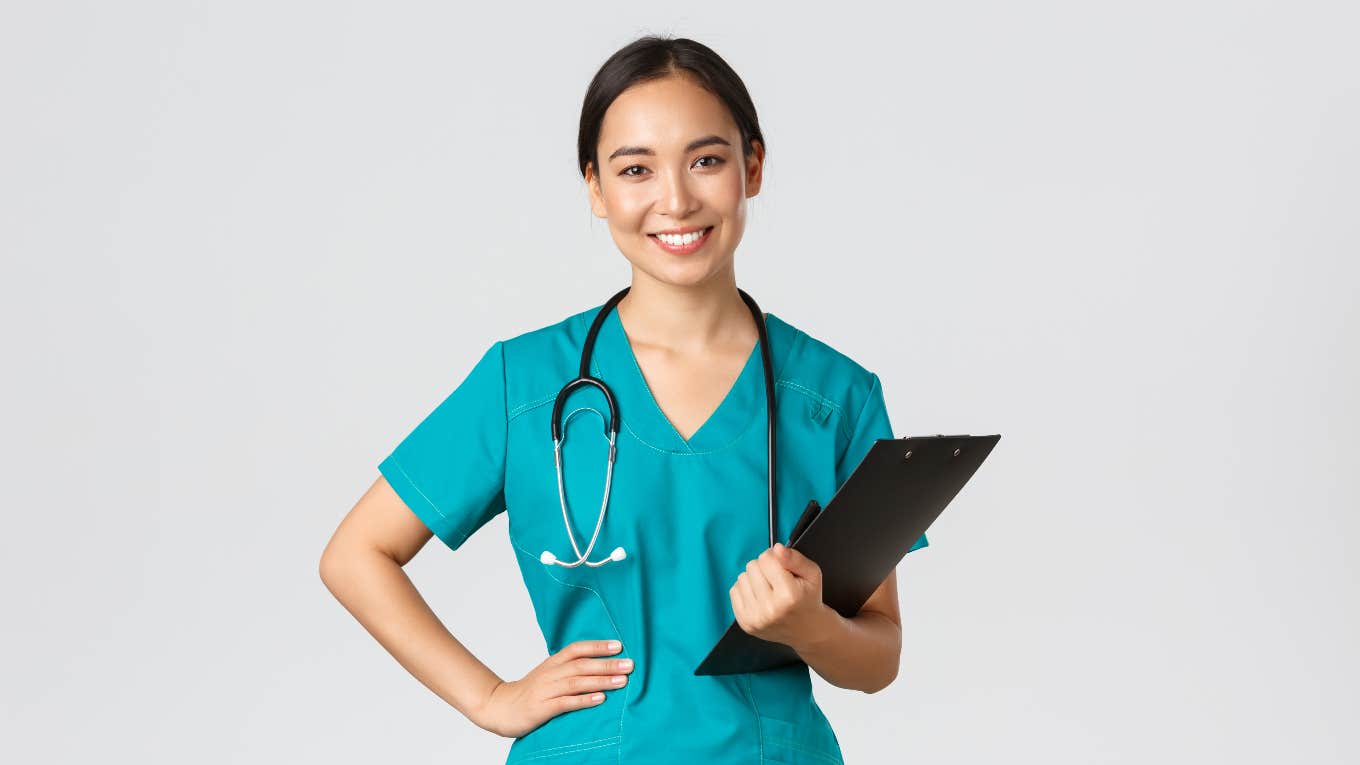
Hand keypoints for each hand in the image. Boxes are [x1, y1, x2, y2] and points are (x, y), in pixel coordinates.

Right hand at [470, 639, 633, 738]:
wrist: (499, 707)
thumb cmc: (529, 692)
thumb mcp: (548, 674)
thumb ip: (569, 669)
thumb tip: (599, 664)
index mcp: (552, 663)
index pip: (577, 649)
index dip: (597, 646)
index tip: (619, 645)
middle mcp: (550, 673)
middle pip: (581, 665)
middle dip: (607, 664)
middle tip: (630, 664)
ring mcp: (546, 690)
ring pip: (577, 682)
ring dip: (601, 681)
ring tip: (622, 681)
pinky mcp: (542, 708)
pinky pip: (566, 702)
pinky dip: (584, 700)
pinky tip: (600, 699)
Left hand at [729, 543, 829, 648]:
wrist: (806, 630)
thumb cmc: (807, 599)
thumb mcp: (812, 574)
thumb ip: (795, 558)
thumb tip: (777, 548)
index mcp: (789, 595)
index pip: (766, 558)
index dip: (775, 558)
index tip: (782, 568)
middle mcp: (770, 608)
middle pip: (752, 566)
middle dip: (764, 568)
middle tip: (776, 581)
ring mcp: (755, 617)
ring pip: (742, 577)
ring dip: (754, 579)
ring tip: (768, 590)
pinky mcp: (745, 622)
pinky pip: (734, 591)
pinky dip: (746, 590)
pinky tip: (759, 597)